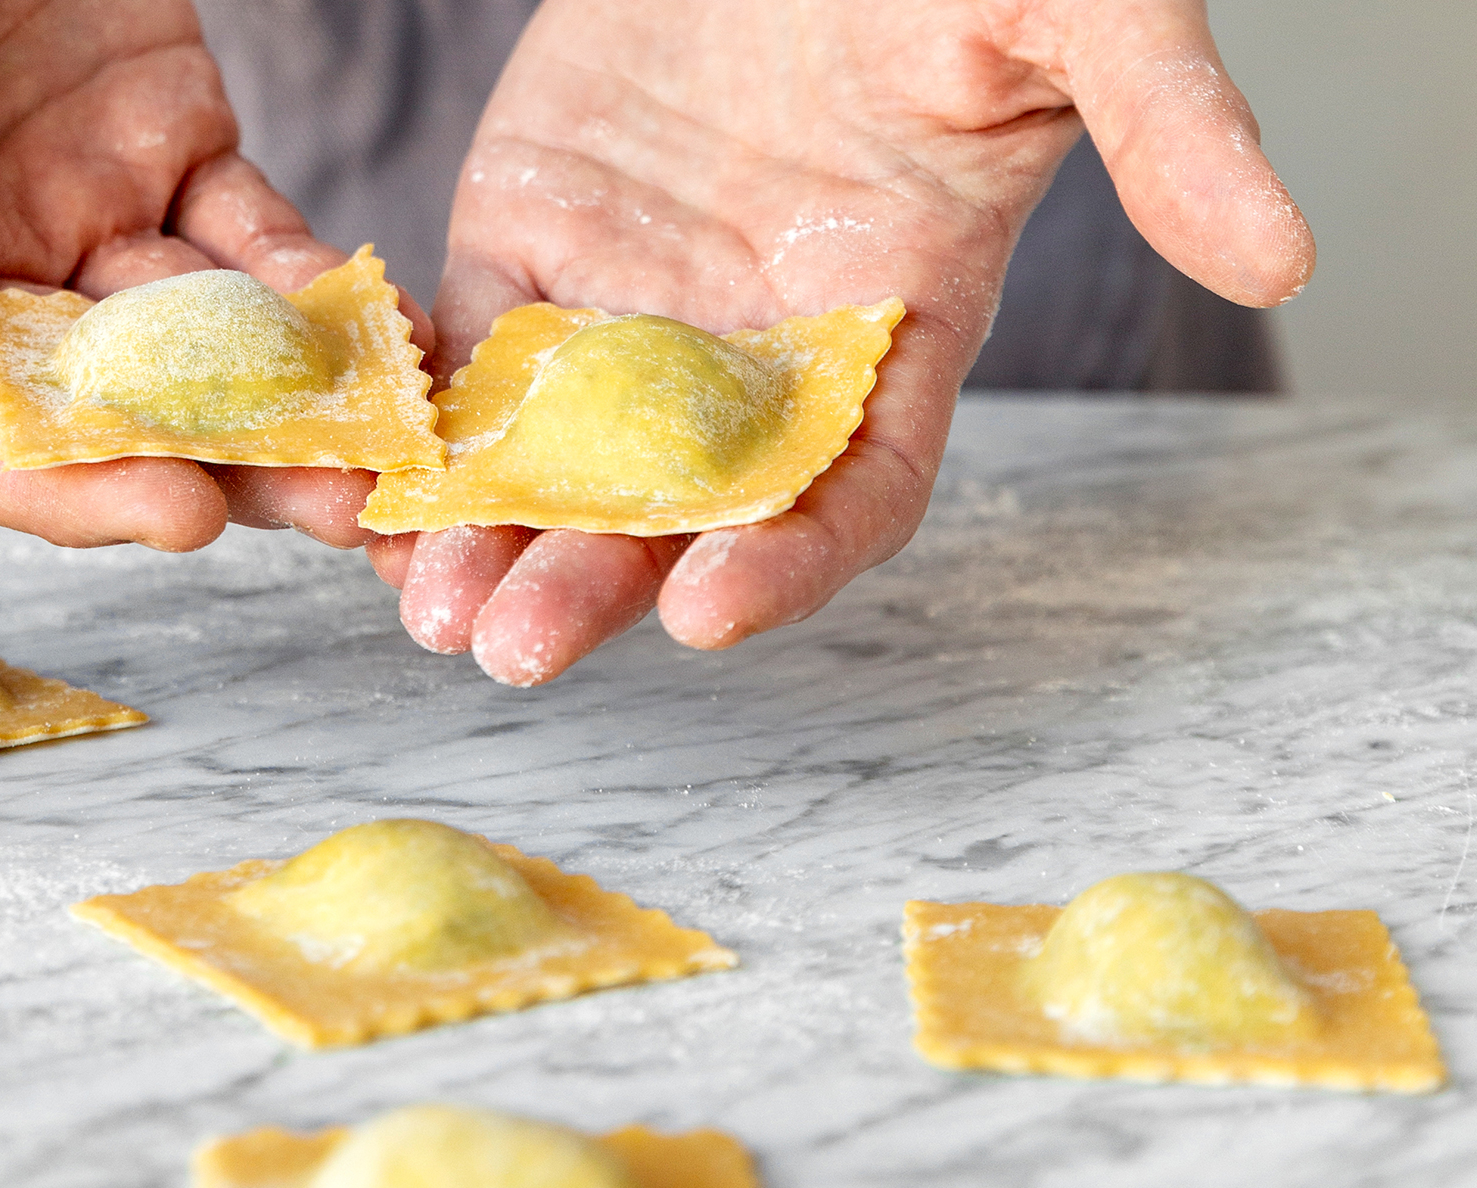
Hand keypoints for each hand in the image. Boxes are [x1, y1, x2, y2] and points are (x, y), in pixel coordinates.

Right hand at [0, 0, 403, 550]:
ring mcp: (78, 214)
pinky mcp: (166, 144)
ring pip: (193, 350)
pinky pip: (251, 239)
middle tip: (335, 508)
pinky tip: (385, 328)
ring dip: (290, 411)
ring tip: (382, 450)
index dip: (52, 492)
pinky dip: (316, 291)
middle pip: (95, 424)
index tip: (177, 511)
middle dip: (216, 473)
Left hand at [370, 0, 1313, 683]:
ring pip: (561, 453)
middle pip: (681, 504)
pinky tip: (374, 489)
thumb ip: (1170, 126)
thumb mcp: (1079, 13)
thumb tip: (1287, 256)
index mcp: (895, 325)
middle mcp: (755, 345)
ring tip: (428, 610)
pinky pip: (473, 355)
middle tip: (515, 650)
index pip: (851, 486)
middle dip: (601, 580)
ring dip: (495, 537)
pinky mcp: (531, 239)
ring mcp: (635, 300)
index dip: (791, 560)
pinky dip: (428, 425)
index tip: (714, 616)